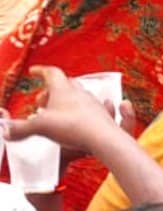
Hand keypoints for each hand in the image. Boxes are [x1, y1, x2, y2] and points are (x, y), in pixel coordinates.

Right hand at [3, 66, 125, 154]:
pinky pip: (90, 108)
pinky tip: (77, 119)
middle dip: (51, 89)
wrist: (104, 139)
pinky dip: (80, 111)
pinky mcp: (103, 117)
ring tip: (55, 113)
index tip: (33, 71)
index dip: (41, 71)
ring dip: (66, 101)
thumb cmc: (72, 127)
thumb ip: (21, 128)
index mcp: (63, 89)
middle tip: (41, 101)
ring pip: (78, 96)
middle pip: (65, 84)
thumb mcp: (40, 127)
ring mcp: (94, 104)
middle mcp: (80, 93)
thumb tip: (6, 131)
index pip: (52, 73)